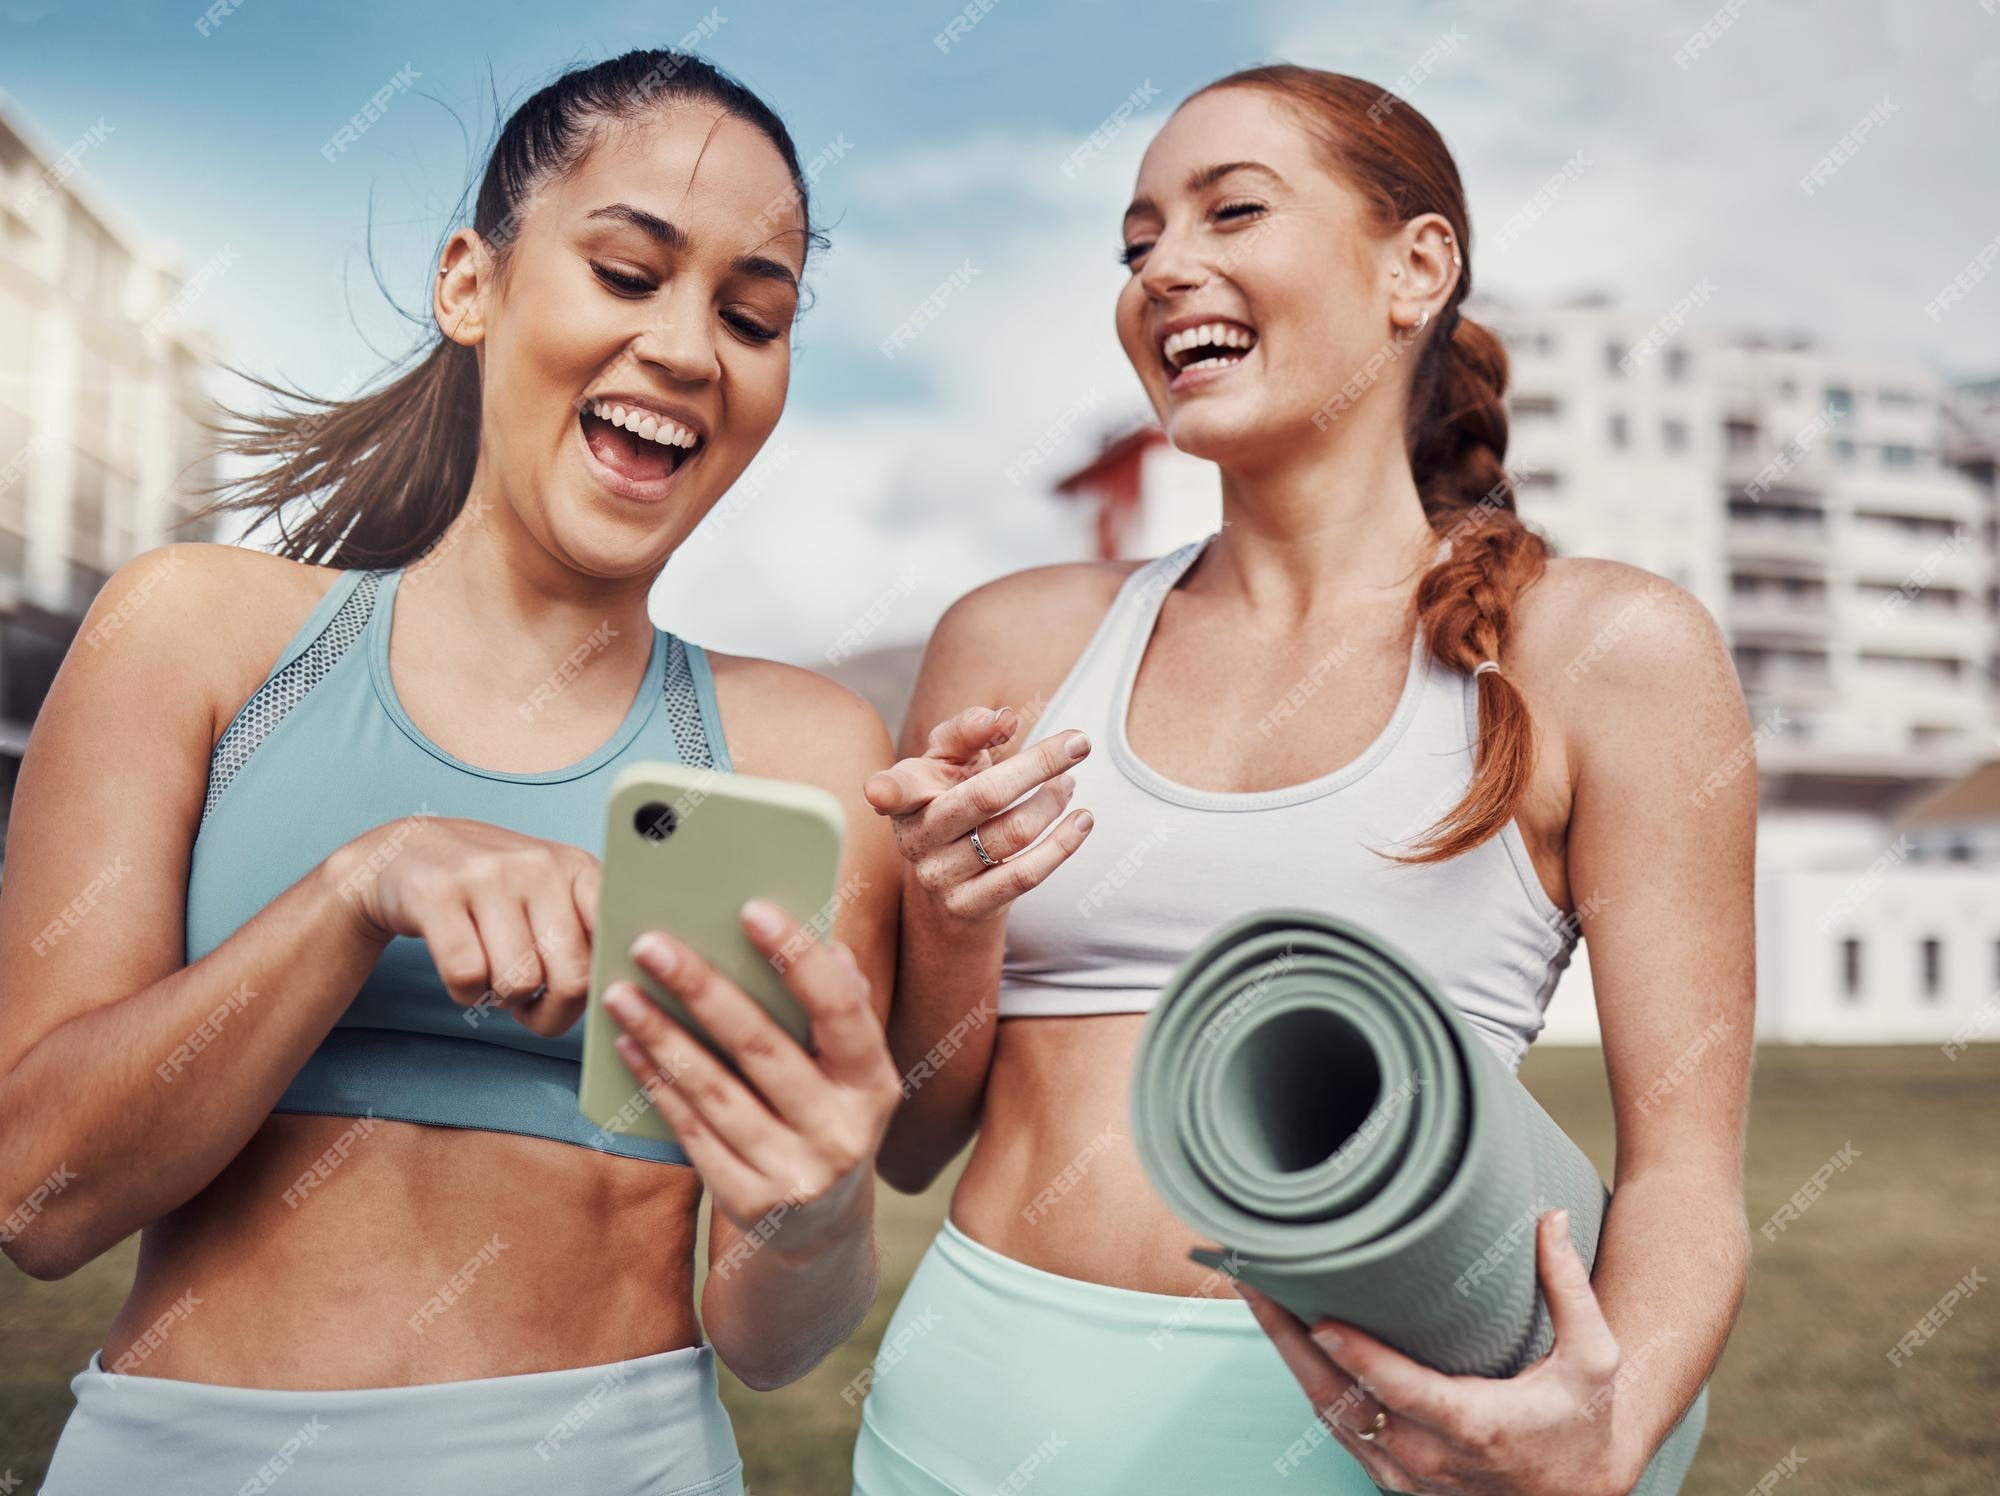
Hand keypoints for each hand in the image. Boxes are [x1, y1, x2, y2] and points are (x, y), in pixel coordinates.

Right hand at [328, 815, 597, 1037]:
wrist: (408, 853)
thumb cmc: (493, 890)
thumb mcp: (550, 893)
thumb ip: (588, 932)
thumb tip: (624, 991)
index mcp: (577, 868)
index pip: (617, 938)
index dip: (607, 983)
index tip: (589, 998)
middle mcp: (538, 865)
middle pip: (573, 977)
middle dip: (553, 1013)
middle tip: (534, 1008)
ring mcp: (487, 876)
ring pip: (519, 982)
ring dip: (503, 1000)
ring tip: (494, 978)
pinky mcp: (437, 894)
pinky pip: (468, 977)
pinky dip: (466, 994)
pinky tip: (464, 975)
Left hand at [601, 898, 899, 1256]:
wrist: (822, 1233)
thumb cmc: (828, 1118)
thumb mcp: (850, 1072)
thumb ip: (842, 1010)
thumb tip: (828, 946)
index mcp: (875, 1085)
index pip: (842, 1011)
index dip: (798, 959)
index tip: (750, 908)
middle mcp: (843, 1134)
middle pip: (763, 1049)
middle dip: (703, 989)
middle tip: (651, 942)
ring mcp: (796, 1176)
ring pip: (715, 1093)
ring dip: (662, 1037)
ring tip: (622, 992)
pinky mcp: (750, 1204)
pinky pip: (692, 1133)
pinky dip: (657, 1086)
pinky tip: (628, 1045)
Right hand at [861, 705, 1093, 921]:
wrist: (952, 877)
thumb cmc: (952, 798)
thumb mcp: (951, 761)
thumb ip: (969, 730)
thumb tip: (1004, 718)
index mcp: (906, 795)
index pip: (897, 789)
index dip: (886, 791)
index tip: (879, 791)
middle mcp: (916, 837)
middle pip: (985, 796)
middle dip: (1038, 764)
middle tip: (1079, 743)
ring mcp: (939, 876)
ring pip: (1013, 834)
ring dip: (1053, 802)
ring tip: (1068, 783)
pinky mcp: (967, 906)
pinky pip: (1025, 875)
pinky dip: (1062, 844)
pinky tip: (1082, 821)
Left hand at [1238, 1211, 1643, 1495]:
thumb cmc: (1582, 1424)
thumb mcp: (1593, 1360)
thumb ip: (1569, 1289)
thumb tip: (1550, 1217)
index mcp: (1474, 1425)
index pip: (1401, 1390)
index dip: (1358, 1357)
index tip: (1320, 1318)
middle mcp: (1427, 1456)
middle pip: (1339, 1399)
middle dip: (1290, 1339)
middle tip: (1255, 1281)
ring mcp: (1403, 1472)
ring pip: (1327, 1413)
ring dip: (1288, 1356)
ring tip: (1257, 1296)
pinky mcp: (1392, 1476)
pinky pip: (1337, 1426)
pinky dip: (1307, 1381)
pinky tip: (1287, 1338)